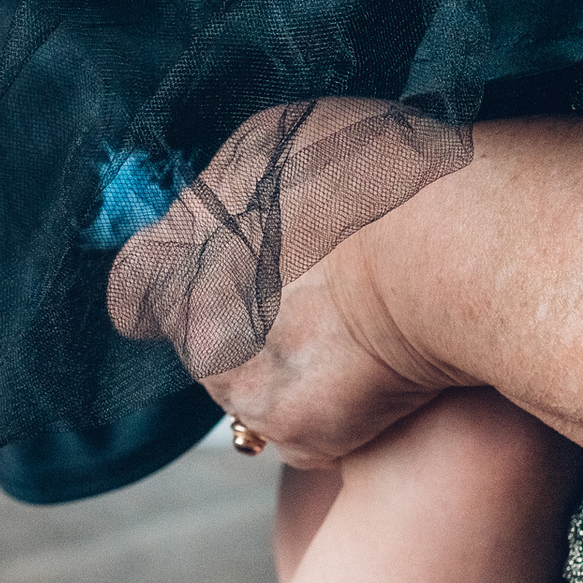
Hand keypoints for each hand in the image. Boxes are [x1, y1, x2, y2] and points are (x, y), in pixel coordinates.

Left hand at [109, 131, 446, 469]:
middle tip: (314, 281)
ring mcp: (247, 394)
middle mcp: (198, 338)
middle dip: (242, 315)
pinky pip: (302, 420)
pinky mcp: (300, 438)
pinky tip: (376, 360)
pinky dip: (333, 399)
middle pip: (201, 336)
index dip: (165, 280)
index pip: (134, 291)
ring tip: (353, 317)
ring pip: (250, 382)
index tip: (198, 273)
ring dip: (286, 357)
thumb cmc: (372, 177)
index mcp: (179, 263)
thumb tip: (201, 216)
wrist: (447, 251)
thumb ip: (219, 195)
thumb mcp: (273, 144)